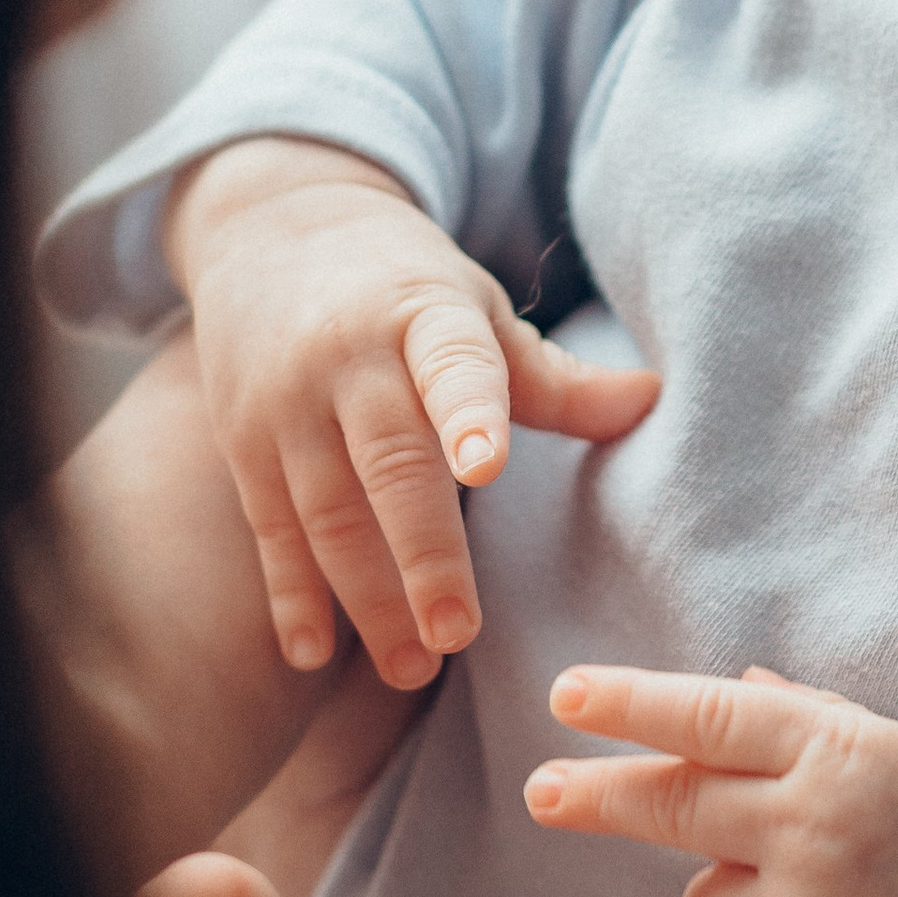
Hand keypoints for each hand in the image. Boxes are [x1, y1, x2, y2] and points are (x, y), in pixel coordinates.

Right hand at [166, 137, 658, 688]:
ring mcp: (286, 404)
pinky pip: (270, 528)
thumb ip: (553, 376)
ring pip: (326, 511)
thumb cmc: (404, 284)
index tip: (488, 468)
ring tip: (414, 666)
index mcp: (424, 315)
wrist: (273, 231)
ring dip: (367, 597)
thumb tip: (652, 401)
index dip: (470, 415)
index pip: (452, 366)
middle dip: (422, 553)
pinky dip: (292, 595)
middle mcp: (347, 359)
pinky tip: (317, 654)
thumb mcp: (477, 308)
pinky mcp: (245, 444)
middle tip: (457, 634)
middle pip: (387, 463)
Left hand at [524, 663, 897, 896]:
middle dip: (596, 795)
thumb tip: (734, 686)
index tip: (568, 694)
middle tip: (544, 791)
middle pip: (670, 806)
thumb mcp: (896, 750)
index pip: (709, 717)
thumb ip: (809, 721)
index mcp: (834, 753)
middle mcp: (808, 828)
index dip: (631, 705)